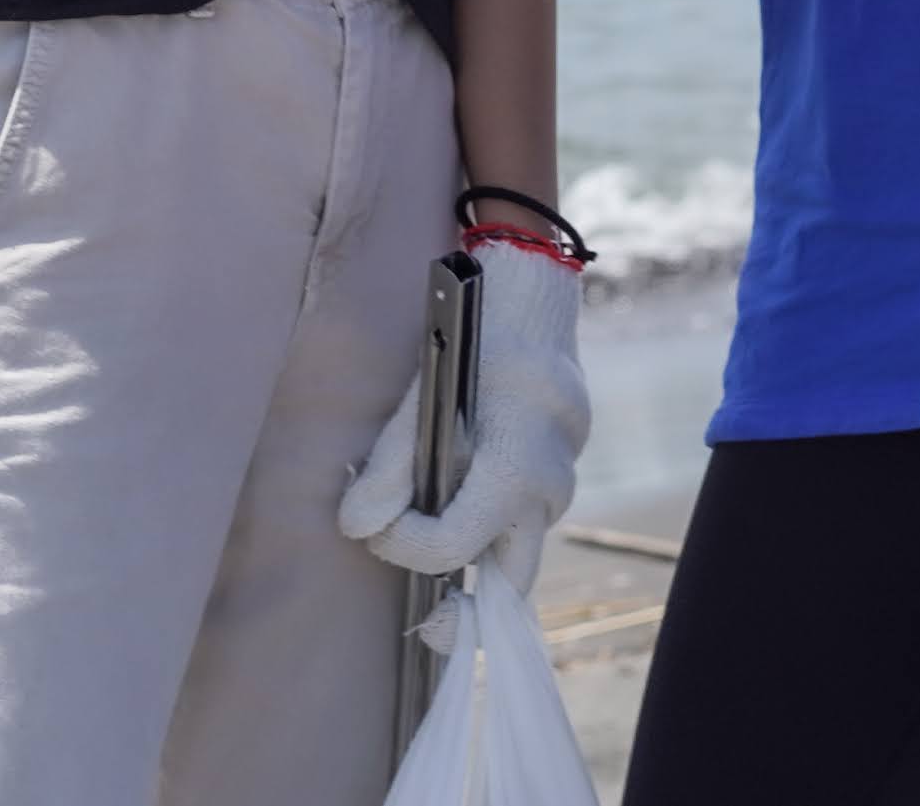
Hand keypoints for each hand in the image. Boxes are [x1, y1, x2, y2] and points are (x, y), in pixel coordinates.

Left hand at [341, 243, 588, 595]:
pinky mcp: (561, 474)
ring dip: (474, 555)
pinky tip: (459, 501)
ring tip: (425, 532)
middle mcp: (550, 488)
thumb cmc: (474, 344)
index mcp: (516, 469)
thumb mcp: (422, 399)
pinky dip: (491, 526)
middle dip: (467, 610)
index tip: (374, 525)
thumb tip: (355, 528)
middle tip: (428, 620)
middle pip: (510, 584)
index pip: (452, 546)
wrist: (535, 299)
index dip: (403, 546)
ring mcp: (564, 483)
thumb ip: (389, 468)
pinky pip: (526, 520)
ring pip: (518, 551)